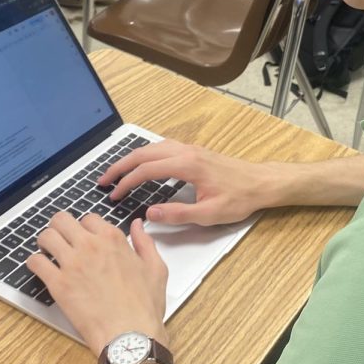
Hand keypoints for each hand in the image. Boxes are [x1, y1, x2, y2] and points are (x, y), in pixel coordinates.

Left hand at [28, 214, 167, 352]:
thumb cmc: (144, 306)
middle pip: (62, 220)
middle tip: (60, 239)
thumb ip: (145, 242)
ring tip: (48, 252)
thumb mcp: (156, 269)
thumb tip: (137, 225)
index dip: (84, 227)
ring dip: (45, 242)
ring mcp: (72, 264)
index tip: (83, 237)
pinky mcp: (58, 284)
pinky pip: (35, 262)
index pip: (89, 218)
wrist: (130, 335)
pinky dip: (34, 263)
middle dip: (59, 227)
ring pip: (46, 236)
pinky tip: (40, 269)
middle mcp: (90, 246)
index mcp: (113, 239)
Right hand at [98, 141, 280, 226]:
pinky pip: (161, 148)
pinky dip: (144, 155)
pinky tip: (140, 164)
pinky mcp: (193, 151)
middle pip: (143, 153)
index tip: (113, 195)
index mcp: (187, 165)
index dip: (126, 183)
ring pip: (151, 148)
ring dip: (131, 159)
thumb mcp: (209, 214)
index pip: (146, 170)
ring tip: (116, 173)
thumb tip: (150, 215)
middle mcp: (185, 152)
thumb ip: (177, 214)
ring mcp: (189, 149)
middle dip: (119, 166)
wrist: (261, 183)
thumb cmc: (239, 198)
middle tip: (102, 180)